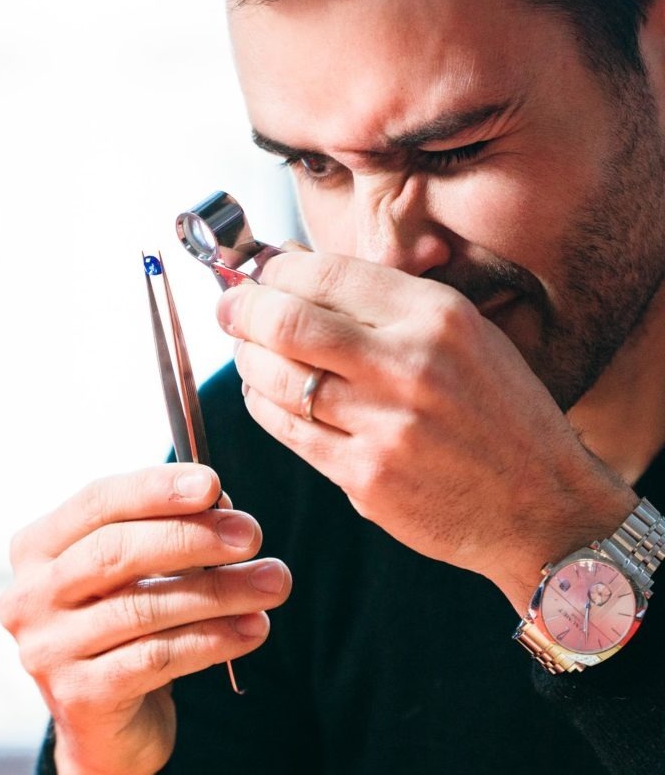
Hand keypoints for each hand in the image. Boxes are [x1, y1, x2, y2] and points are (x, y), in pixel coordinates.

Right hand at [0, 465, 290, 774]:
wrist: (109, 729)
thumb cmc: (127, 626)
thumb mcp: (137, 572)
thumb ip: (167, 532)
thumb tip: (221, 505)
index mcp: (38, 548)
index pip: (97, 502)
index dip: (155, 489)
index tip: (212, 483)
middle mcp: (30, 596)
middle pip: (116, 551)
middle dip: (191, 537)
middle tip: (251, 534)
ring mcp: (48, 651)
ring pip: (144, 607)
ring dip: (219, 591)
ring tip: (273, 582)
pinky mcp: (81, 698)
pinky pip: (158, 657)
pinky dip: (214, 639)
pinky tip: (255, 627)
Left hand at [217, 251, 635, 612]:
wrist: (543, 506)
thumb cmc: (503, 414)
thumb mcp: (467, 334)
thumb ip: (387, 302)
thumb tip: (298, 267)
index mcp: (437, 317)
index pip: (327, 274)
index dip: (277, 270)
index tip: (261, 275)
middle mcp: (409, 366)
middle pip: (287, 321)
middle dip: (242, 309)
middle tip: (230, 308)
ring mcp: (385, 427)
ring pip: (277, 378)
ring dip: (249, 358)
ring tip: (250, 351)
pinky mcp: (366, 479)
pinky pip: (288, 431)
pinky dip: (264, 405)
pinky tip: (268, 394)